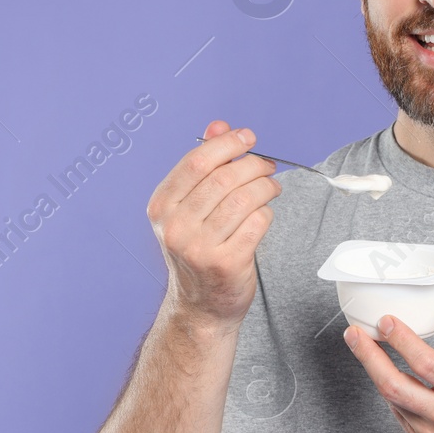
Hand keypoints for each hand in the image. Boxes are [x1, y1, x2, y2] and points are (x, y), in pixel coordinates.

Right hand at [146, 119, 279, 330]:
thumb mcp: (190, 207)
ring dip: (266, 188)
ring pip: (246, 198)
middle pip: (224, 178)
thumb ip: (203, 165)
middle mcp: (176, 227)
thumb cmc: (198, 250)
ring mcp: (200, 247)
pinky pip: (258, 222)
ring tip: (271, 188)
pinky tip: (263, 216)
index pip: (196, 162)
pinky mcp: (226, 263)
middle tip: (267, 166)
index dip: (227, 144)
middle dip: (254, 165)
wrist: (200, 306)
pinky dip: (267, 214)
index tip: (248, 138)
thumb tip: (219, 126)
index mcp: (162, 207)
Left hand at [342, 291, 433, 432]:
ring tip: (363, 346)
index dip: (402, 340)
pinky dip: (390, 389)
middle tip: (354, 334)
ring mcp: (433, 432)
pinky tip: (387, 371)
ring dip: (374, 370)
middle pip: (397, 387)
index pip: (427, 364)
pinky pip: (398, 411)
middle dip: (370, 357)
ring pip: (392, 399)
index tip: (386, 320)